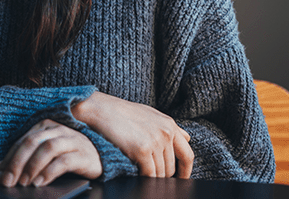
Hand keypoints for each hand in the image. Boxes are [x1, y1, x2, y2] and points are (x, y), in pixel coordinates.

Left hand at [0, 119, 101, 186]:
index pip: (21, 141)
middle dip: (17, 163)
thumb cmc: (66, 155)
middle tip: (8, 181)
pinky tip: (40, 182)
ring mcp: (71, 140)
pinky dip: (50, 172)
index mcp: (45, 126)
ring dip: (33, 166)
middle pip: (32, 142)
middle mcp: (57, 130)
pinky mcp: (83, 154)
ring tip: (24, 182)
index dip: (7, 159)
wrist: (98, 156)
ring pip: (48, 148)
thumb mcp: (41, 156)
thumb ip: (19, 162)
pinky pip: (64, 161)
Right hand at [71, 92, 193, 177]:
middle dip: (164, 176)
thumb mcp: (150, 114)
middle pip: (172, 167)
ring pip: (161, 173)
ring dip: (152, 178)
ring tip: (141, 175)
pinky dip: (144, 179)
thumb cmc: (123, 112)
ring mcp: (154, 141)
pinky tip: (136, 175)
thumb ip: (169, 127)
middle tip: (153, 178)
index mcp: (169, 124)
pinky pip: (149, 174)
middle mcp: (165, 132)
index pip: (187, 155)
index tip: (180, 178)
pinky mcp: (141, 150)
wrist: (101, 109)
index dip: (185, 171)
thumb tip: (187, 137)